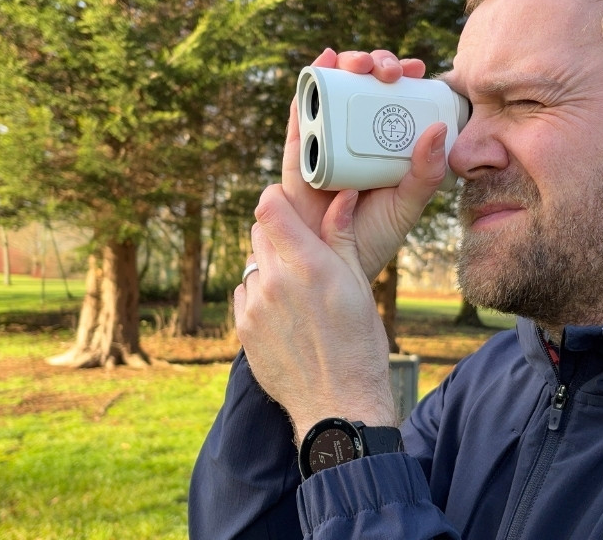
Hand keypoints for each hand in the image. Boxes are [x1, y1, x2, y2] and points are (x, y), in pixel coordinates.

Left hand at [236, 189, 396, 443]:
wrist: (338, 406)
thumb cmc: (359, 346)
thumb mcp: (358, 286)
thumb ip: (342, 237)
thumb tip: (343, 195)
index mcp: (308, 265)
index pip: (269, 207)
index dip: (276, 197)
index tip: (288, 202)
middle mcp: (275, 281)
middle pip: (258, 230)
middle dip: (278, 232)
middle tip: (301, 248)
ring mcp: (255, 306)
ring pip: (252, 263)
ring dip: (270, 265)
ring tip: (298, 290)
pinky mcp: (243, 329)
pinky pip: (244, 293)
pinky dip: (260, 293)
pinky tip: (285, 313)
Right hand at [283, 48, 448, 279]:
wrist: (334, 267)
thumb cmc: (373, 237)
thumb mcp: (407, 205)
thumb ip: (425, 173)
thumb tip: (438, 130)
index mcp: (384, 145)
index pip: (396, 100)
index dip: (406, 78)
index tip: (420, 71)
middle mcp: (354, 138)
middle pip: (363, 89)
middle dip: (377, 67)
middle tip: (392, 71)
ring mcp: (326, 142)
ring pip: (333, 93)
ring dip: (346, 66)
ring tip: (360, 62)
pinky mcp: (299, 154)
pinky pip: (300, 116)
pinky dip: (308, 87)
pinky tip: (321, 63)